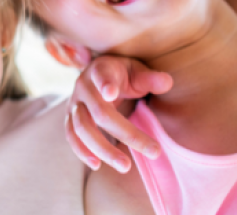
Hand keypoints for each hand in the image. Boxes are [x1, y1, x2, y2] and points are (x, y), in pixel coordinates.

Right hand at [67, 55, 171, 171]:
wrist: (98, 75)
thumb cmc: (123, 75)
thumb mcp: (137, 72)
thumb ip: (150, 78)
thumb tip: (166, 82)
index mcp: (100, 70)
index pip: (102, 76)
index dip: (106, 84)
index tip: (111, 93)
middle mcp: (83, 86)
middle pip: (100, 112)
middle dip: (126, 134)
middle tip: (154, 151)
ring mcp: (74, 103)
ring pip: (82, 128)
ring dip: (102, 149)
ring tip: (125, 166)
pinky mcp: (70, 118)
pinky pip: (71, 136)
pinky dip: (81, 151)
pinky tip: (97, 165)